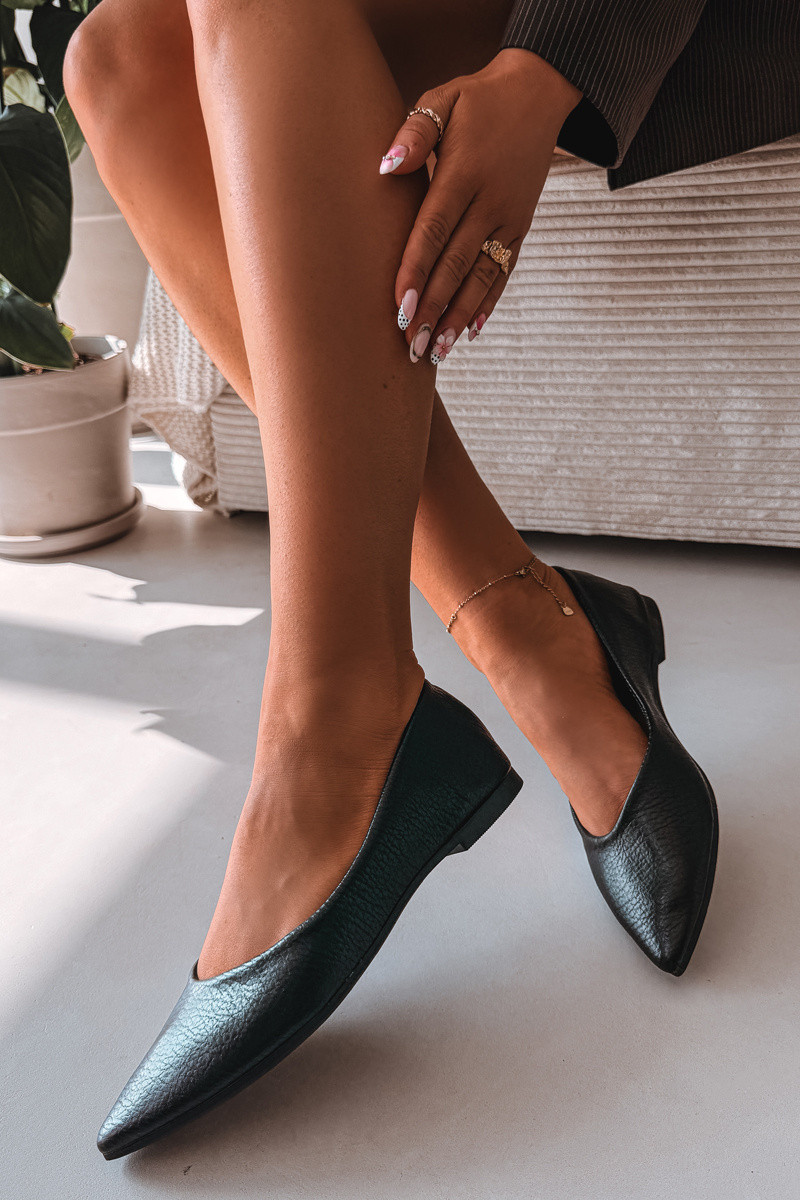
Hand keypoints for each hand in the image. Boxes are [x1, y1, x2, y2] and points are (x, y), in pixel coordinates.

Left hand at [380, 50, 580, 363]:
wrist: (539, 93)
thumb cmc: (478, 99)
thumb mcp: (443, 99)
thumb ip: (415, 132)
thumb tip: (386, 167)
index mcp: (465, 173)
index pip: (434, 231)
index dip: (416, 271)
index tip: (399, 307)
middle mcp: (490, 202)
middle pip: (455, 264)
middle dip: (432, 308)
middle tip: (410, 345)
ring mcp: (509, 218)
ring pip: (481, 276)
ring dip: (458, 316)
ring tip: (436, 350)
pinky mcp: (521, 227)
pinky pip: (503, 271)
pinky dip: (487, 302)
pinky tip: (471, 331)